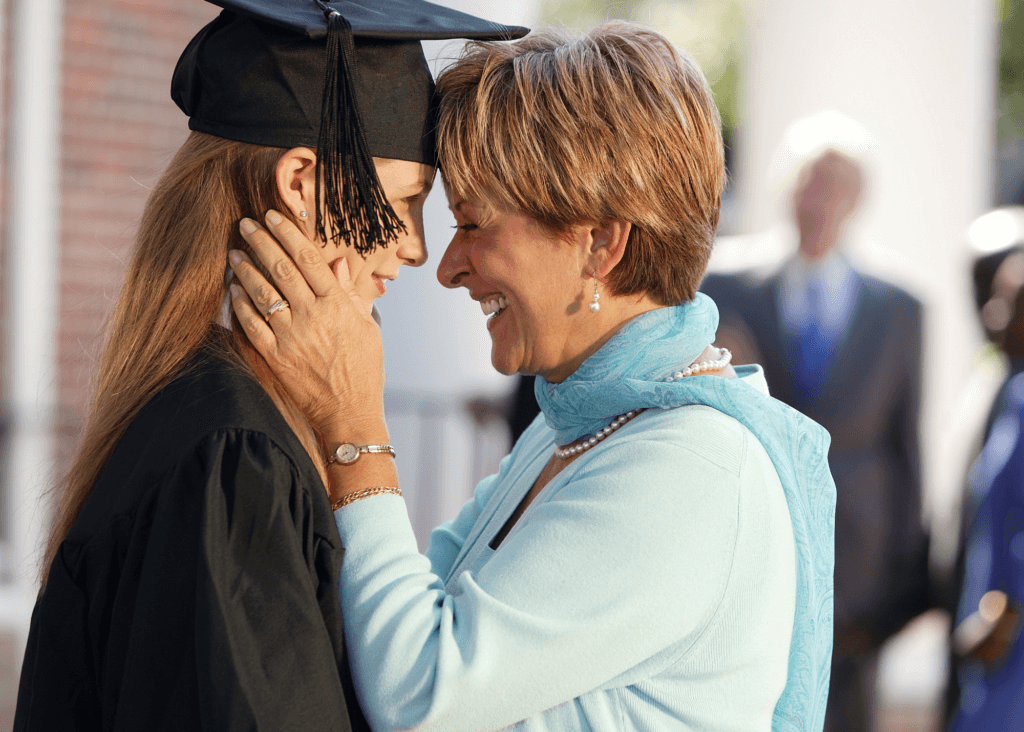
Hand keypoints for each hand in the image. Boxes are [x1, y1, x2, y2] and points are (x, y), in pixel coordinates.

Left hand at [229, 211, 386, 442]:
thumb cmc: (364, 369)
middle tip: (246, 223)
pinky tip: (234, 289)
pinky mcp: (276, 357)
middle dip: (261, 242)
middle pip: (282, 269)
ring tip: (234, 252)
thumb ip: (350, 293)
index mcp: (338, 305)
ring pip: (263, 293)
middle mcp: (313, 316)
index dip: (288, 234)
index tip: (273, 216)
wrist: (350, 412)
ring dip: (246, 269)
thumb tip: (338, 262)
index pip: (309, 259)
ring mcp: (292, 337)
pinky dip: (241, 305)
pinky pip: (252, 325)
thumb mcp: (367, 326)